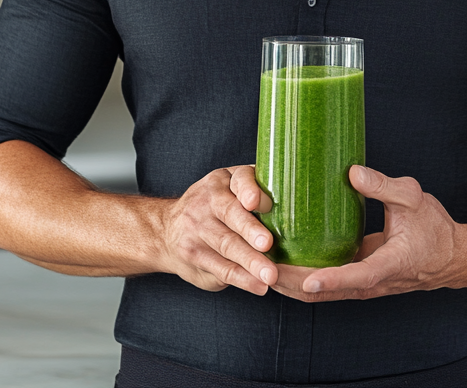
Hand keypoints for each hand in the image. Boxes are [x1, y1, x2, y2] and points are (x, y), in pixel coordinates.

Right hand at [154, 165, 277, 295]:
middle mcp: (208, 199)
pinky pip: (220, 267)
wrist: (166, 229)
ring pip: (227, 244)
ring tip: (270, 275)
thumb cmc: (216, 208)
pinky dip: (241, 278)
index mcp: (225, 180)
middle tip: (268, 244)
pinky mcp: (192, 253)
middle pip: (231, 214)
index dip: (249, 189)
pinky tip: (258, 286)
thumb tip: (299, 214)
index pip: (239, 179)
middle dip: (250, 230)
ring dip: (250, 262)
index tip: (259, 202)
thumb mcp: (232, 191)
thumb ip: (257, 196)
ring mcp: (197, 226)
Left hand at [271, 166, 461, 302]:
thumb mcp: (413, 199)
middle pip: (328, 292)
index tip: (307, 280)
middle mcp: (373, 282)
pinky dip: (301, 279)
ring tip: (261, 267)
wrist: (450, 256)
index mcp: (390, 265)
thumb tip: (351, 173)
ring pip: (322, 293)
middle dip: (293, 284)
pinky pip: (325, 284)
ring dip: (291, 285)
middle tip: (263, 269)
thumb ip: (383, 186)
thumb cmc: (434, 229)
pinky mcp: (357, 280)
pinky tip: (281, 264)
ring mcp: (363, 285)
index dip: (332, 280)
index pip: (358, 277)